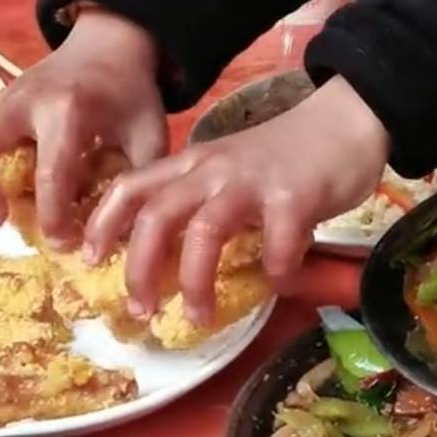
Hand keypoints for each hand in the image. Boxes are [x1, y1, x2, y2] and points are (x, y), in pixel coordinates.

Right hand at [0, 9, 167, 245]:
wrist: (110, 42)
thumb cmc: (130, 92)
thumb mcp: (149, 132)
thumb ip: (138, 181)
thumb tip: (121, 237)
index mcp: (69, 109)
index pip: (51, 173)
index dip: (54, 217)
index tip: (65, 244)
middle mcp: (27, 101)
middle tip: (1, 225)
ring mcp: (6, 98)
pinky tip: (1, 193)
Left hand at [84, 75, 390, 321]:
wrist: (347, 119)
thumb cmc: (288, 153)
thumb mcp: (232, 169)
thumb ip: (205, 201)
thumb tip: (175, 260)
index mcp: (194, 163)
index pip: (131, 186)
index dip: (104, 223)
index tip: (89, 260)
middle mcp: (215, 169)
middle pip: (157, 214)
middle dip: (139, 267)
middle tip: (140, 310)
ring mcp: (254, 182)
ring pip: (204, 230)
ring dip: (195, 280)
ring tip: (199, 317)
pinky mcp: (294, 197)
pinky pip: (276, 243)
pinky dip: (273, 270)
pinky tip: (279, 282)